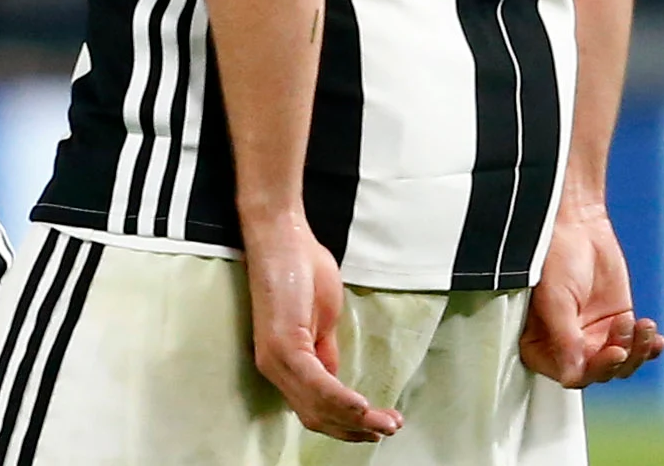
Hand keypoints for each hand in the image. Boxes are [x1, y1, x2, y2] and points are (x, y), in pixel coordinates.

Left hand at [245, 210, 402, 443]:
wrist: (283, 233)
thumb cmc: (300, 268)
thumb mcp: (321, 320)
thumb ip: (324, 352)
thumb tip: (336, 378)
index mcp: (282, 362)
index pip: (315, 408)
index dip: (347, 423)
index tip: (379, 426)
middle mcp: (273, 366)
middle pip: (317, 415)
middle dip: (356, 429)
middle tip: (390, 430)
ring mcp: (276, 357)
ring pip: (319, 406)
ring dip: (357, 419)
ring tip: (387, 422)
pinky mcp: (284, 344)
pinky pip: (316, 384)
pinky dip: (342, 400)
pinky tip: (364, 406)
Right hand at [521, 201, 663, 389]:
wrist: (576, 225)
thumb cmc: (554, 255)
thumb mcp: (556, 298)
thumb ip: (564, 338)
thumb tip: (572, 376)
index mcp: (540, 342)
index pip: (566, 375)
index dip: (592, 370)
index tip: (612, 352)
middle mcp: (566, 345)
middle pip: (597, 373)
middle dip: (616, 359)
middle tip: (625, 335)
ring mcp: (593, 337)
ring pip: (620, 365)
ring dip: (636, 350)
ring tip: (642, 324)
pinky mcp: (616, 325)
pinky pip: (636, 348)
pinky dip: (649, 347)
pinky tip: (656, 339)